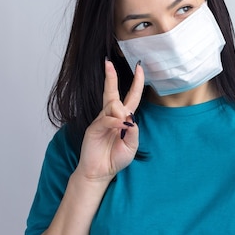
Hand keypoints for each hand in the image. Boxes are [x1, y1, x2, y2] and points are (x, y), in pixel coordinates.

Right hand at [74, 60, 143, 183]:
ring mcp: (102, 120)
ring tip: (122, 129)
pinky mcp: (94, 128)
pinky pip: (107, 119)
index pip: (132, 96)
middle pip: (112, 92)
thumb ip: (134, 131)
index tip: (139, 68)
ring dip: (120, 113)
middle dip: (111, 76)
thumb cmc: (116, 158)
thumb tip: (129, 116)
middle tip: (108, 62)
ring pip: (113, 106)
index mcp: (124, 118)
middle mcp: (112, 116)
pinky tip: (119, 127)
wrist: (100, 172)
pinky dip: (114, 122)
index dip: (136, 82)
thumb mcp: (132, 146)